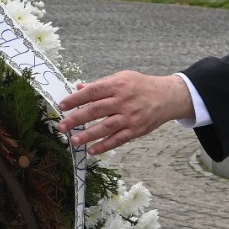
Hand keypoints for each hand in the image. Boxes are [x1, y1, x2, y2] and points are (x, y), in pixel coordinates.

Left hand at [56, 71, 193, 154]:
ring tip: (73, 141)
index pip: (92, 92)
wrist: (167, 97)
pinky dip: (104, 146)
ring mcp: (130, 117)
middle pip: (95, 110)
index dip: (75, 99)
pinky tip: (92, 150)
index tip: (62, 106)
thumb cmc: (141, 86)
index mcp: (117, 85)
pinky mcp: (136, 130)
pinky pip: (118, 140)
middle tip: (61, 127)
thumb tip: (78, 87)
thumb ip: (100, 84)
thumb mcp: (122, 78)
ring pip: (105, 127)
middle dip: (76, 119)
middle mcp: (123, 101)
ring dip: (88, 135)